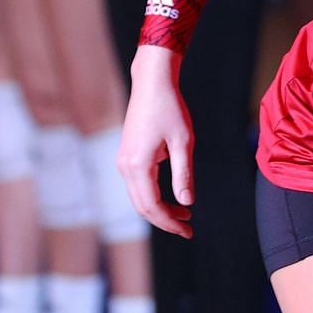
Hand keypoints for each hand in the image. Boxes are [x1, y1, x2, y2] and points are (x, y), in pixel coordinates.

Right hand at [118, 45, 194, 237]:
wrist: (152, 82)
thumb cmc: (170, 108)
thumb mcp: (183, 142)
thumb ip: (184, 174)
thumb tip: (187, 203)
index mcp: (138, 165)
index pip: (152, 207)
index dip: (170, 223)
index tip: (189, 230)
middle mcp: (125, 166)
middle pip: (142, 206)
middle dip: (165, 220)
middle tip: (188, 227)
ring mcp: (123, 160)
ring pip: (138, 197)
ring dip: (159, 208)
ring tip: (184, 213)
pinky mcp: (126, 154)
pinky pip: (137, 184)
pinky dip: (153, 195)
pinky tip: (171, 195)